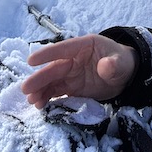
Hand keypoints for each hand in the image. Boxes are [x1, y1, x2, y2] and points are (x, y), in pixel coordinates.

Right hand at [21, 34, 137, 108]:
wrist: (126, 75)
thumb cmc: (122, 62)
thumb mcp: (121, 62)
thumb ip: (113, 64)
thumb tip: (105, 65)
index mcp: (84, 46)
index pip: (63, 49)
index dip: (47, 54)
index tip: (31, 61)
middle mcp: (74, 59)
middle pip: (54, 68)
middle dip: (39, 78)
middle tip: (26, 89)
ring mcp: (72, 74)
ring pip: (52, 82)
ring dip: (41, 90)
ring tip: (32, 101)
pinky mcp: (72, 88)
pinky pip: (57, 92)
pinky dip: (48, 98)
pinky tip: (41, 106)